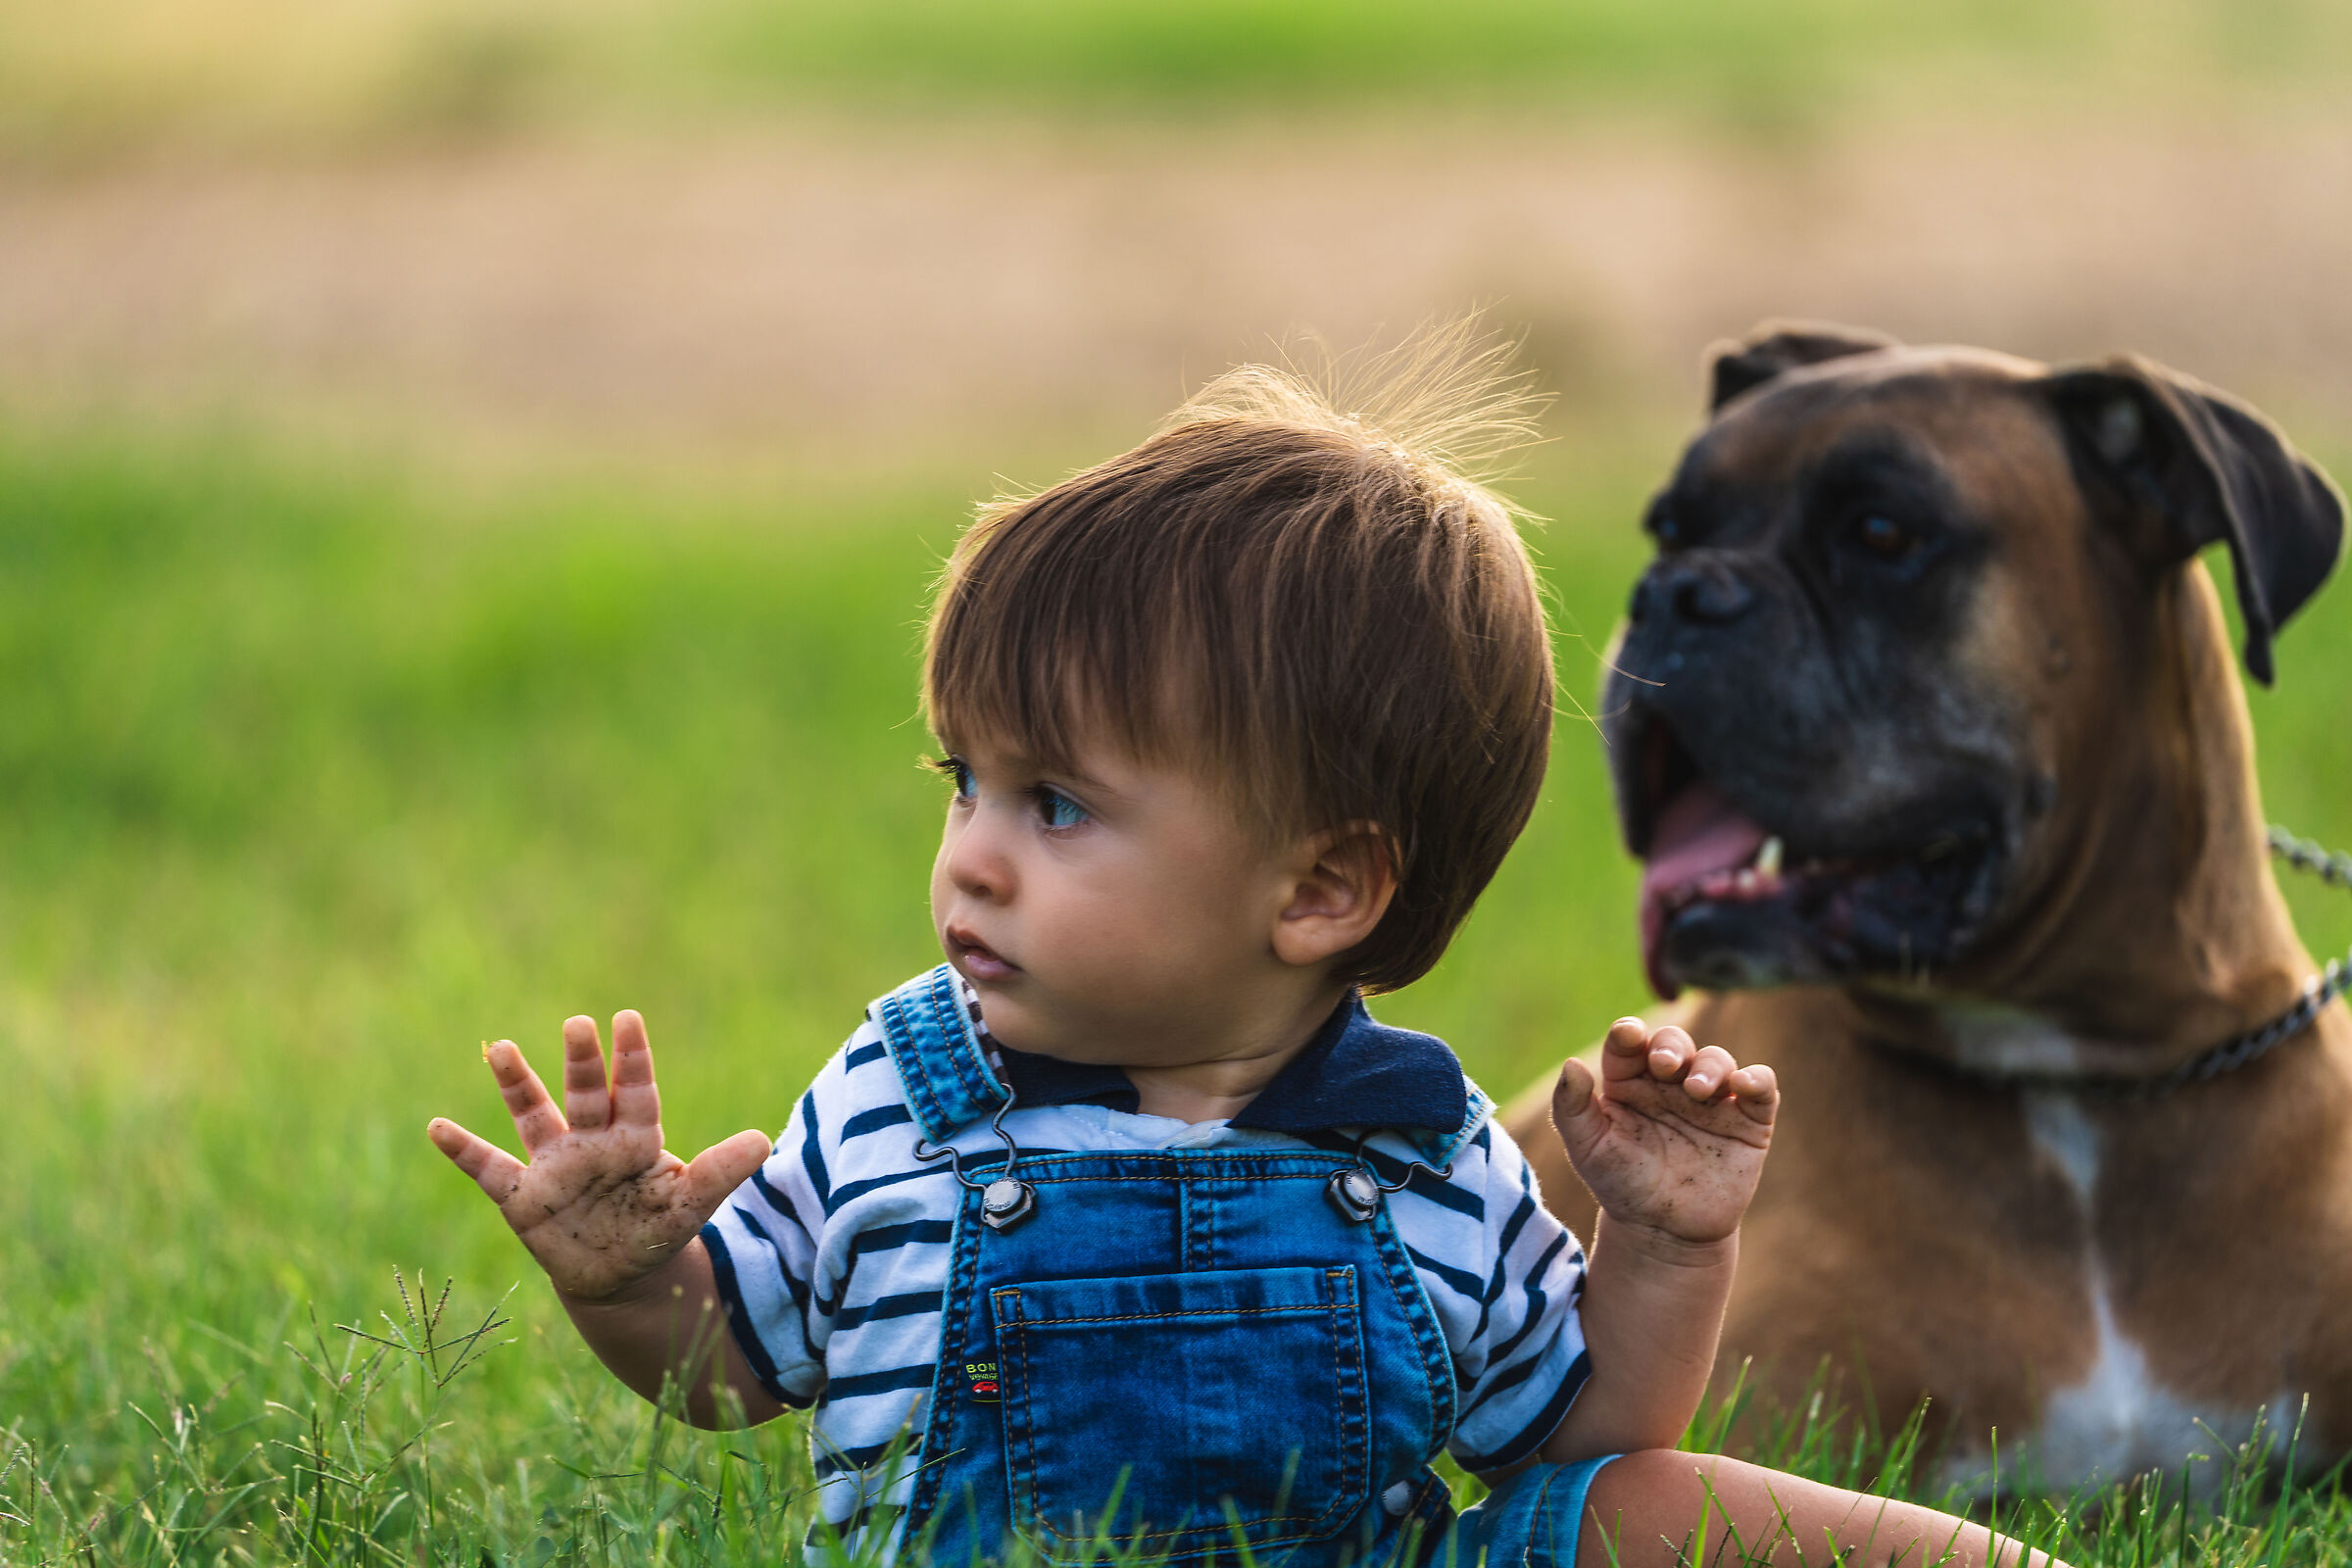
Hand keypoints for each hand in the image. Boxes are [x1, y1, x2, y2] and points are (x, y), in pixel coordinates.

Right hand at [427, 1011, 772, 1302]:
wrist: (620, 1276)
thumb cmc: (656, 1230)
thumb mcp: (690, 1206)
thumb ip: (719, 1172)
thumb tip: (763, 1140)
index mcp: (635, 1139)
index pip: (636, 1092)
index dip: (632, 1058)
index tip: (628, 1018)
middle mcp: (592, 1142)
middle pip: (586, 1094)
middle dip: (583, 1062)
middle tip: (579, 1024)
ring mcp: (554, 1165)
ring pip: (534, 1116)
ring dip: (518, 1085)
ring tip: (501, 1049)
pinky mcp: (523, 1197)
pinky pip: (489, 1170)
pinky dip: (463, 1151)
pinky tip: (437, 1127)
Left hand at [1551, 1019, 1777, 1246]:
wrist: (1664, 1233)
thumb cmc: (1621, 1185)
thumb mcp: (1587, 1149)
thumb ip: (1571, 1108)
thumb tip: (1571, 1064)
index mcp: (1630, 1080)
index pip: (1629, 1043)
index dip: (1629, 1033)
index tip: (1628, 1036)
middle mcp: (1671, 1083)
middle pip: (1675, 1042)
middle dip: (1671, 1044)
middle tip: (1664, 1064)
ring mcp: (1711, 1100)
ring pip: (1717, 1060)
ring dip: (1709, 1066)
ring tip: (1697, 1089)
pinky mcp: (1748, 1122)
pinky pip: (1761, 1089)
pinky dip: (1757, 1079)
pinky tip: (1743, 1085)